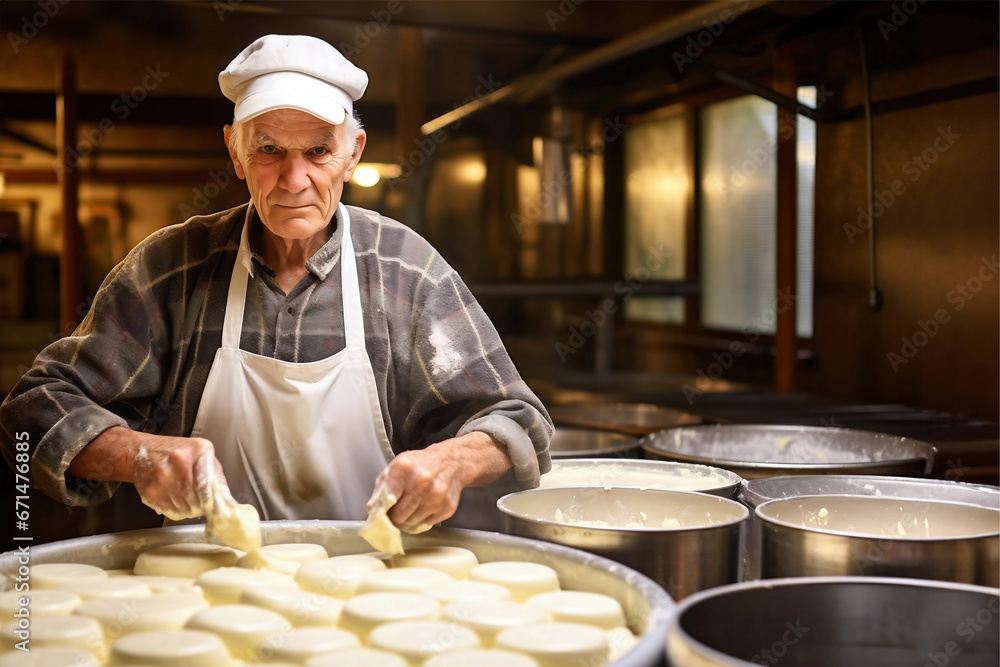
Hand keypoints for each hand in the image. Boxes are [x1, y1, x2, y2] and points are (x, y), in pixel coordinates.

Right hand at [68, 427, 226, 520]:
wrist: (141, 452)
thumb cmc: (176, 452)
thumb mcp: (201, 453)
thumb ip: (215, 473)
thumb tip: (225, 499)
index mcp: (198, 450)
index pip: (209, 484)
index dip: (213, 501)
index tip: (217, 510)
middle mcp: (180, 461)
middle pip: (198, 498)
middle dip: (202, 506)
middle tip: (201, 504)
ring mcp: (163, 476)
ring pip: (185, 507)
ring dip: (189, 510)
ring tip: (186, 499)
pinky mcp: (151, 491)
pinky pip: (170, 511)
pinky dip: (176, 511)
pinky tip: (175, 500)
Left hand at [380, 431, 510, 531]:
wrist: (452, 462)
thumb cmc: (421, 465)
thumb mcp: (397, 466)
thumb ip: (382, 487)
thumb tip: (373, 511)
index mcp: (404, 468)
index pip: (386, 500)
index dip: (381, 511)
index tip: (380, 515)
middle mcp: (421, 482)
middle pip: (398, 516)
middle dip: (394, 518)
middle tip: (395, 512)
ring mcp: (436, 496)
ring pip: (411, 524)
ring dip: (407, 520)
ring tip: (410, 509)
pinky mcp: (447, 508)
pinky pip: (425, 525)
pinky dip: (420, 520)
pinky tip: (423, 508)